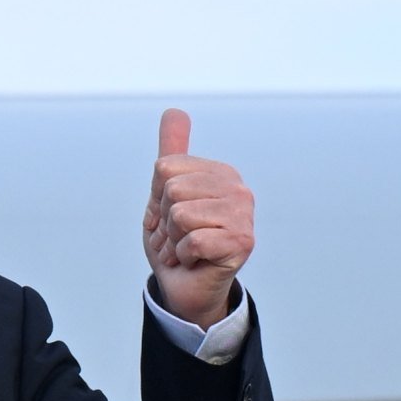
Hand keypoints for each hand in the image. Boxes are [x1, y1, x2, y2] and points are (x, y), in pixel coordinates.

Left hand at [143, 108, 254, 330]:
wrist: (186, 290)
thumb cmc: (177, 244)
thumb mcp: (165, 196)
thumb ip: (172, 155)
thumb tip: (174, 111)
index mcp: (220, 173)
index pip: (165, 169)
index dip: (157, 200)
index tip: (170, 220)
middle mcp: (237, 189)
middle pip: (172, 190)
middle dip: (164, 223)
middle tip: (178, 239)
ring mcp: (244, 216)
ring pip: (180, 216)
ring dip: (173, 242)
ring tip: (187, 250)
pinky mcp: (242, 243)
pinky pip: (191, 241)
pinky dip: (184, 257)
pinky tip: (196, 262)